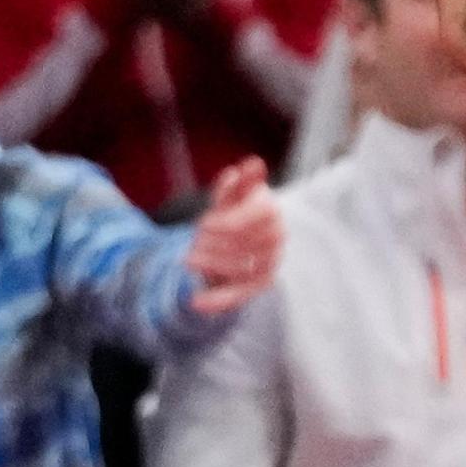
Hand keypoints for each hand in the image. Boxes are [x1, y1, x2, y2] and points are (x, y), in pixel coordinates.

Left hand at [185, 158, 281, 314]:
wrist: (236, 242)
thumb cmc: (233, 213)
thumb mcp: (231, 196)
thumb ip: (238, 183)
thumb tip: (252, 163)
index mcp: (271, 212)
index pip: (257, 217)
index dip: (229, 222)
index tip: (204, 223)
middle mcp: (276, 238)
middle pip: (246, 243)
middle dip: (214, 243)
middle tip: (194, 239)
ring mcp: (270, 263)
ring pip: (240, 269)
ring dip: (211, 265)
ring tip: (188, 258)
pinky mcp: (259, 284)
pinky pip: (240, 295)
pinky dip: (218, 300)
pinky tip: (196, 302)